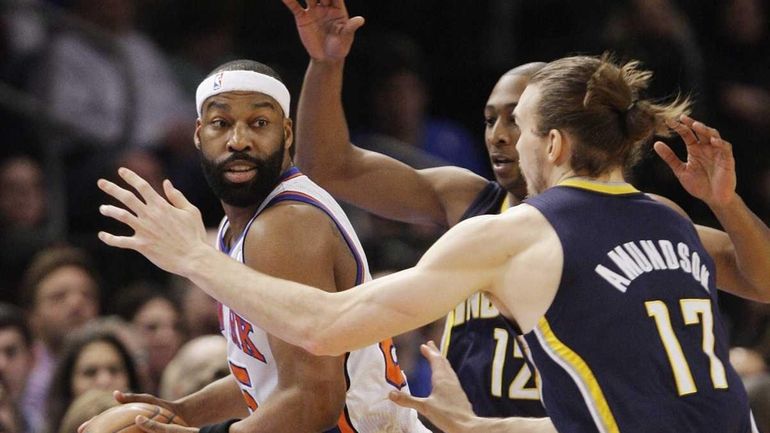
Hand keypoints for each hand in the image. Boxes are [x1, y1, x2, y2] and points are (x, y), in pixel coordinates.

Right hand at [78, 392, 185, 432]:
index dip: (93, 423)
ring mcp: (133, 431)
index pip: (105, 419)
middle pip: (106, 429)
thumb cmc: (161, 407)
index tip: (83, 428)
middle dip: (95, 432)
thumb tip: (114, 394)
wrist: (178, 416)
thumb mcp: (147, 400)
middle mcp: (127, 425)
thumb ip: (132, 398)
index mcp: (125, 415)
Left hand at [97, 167, 211, 276]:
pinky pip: (121, 241)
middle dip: (112, 188)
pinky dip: (110, 239)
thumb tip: (166, 183)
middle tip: (100, 182)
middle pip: (127, 198)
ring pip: (121, 216)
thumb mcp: (190, 211)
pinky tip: (102, 235)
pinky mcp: (142, 245)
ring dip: (110, 210)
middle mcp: (150, 215)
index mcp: (162, 206)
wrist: (193, 257)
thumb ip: (176, 197)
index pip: (143, 186)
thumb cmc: (194, 234)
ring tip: (102, 208)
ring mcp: (144, 230)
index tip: (121, 171)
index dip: (131, 177)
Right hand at [282, 0, 363, 61]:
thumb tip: (361, 20)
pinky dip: (289, 1)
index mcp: (337, 9)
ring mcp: (313, 11)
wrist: (326, 59)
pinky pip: (295, 7)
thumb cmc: (340, 48)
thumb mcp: (346, 37)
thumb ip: (351, 27)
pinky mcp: (302, 18)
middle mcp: (325, 7)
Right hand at [388, 341, 473, 432]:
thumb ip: (408, 400)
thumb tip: (391, 394)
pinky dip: (446, 371)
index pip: (435, 360)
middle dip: (435, 352)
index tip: (424, 345)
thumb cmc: (447, 415)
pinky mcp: (459, 394)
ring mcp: (456, 386)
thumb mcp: (424, 408)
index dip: (429, 352)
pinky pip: (451, 377)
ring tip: (438, 357)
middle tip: (430, 344)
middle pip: (442, 362)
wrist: (467, 426)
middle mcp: (450, 380)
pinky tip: (446, 378)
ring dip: (441, 361)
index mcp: (441, 379)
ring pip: (448, 369)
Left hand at [654, 115, 736, 208]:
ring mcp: (717, 152)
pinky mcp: (727, 159)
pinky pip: (725, 148)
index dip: (679, 127)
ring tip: (695, 126)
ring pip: (713, 135)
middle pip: (701, 131)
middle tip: (683, 118)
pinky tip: (712, 141)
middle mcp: (706, 148)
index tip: (669, 121)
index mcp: (695, 149)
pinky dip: (720, 143)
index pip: (687, 134)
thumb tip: (656, 143)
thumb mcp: (680, 170)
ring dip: (705, 130)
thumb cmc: (698, 185)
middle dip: (693, 123)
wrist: (713, 198)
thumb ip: (670, 157)